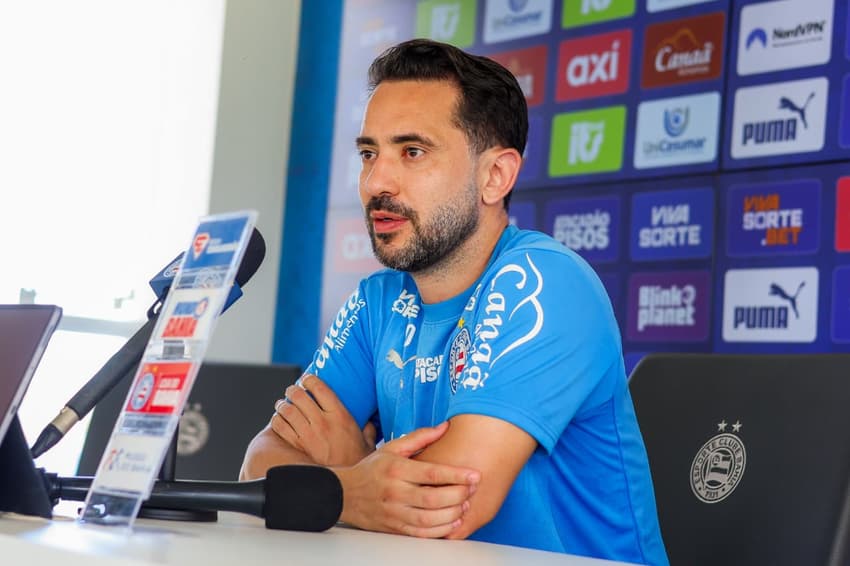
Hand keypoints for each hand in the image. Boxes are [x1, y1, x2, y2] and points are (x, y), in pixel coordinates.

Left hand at [271, 374, 374, 466]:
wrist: (346, 485)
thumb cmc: (357, 462)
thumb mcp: (368, 442)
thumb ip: (368, 430)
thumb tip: (369, 423)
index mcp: (340, 415)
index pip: (319, 387)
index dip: (309, 379)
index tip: (306, 379)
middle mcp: (322, 422)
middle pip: (299, 395)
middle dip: (292, 390)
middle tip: (291, 390)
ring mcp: (308, 434)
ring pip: (287, 410)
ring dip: (282, 404)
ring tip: (282, 404)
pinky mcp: (298, 446)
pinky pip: (280, 427)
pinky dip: (277, 421)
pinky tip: (279, 420)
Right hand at [333, 422, 480, 537]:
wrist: (344, 495)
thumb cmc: (372, 469)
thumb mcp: (392, 448)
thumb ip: (420, 437)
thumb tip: (445, 426)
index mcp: (396, 469)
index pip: (431, 473)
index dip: (456, 475)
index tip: (475, 475)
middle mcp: (394, 492)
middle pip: (432, 498)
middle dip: (457, 495)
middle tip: (472, 490)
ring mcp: (393, 512)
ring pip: (428, 519)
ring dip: (451, 515)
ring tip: (465, 506)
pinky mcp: (394, 528)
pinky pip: (420, 534)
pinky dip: (439, 531)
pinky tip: (452, 523)